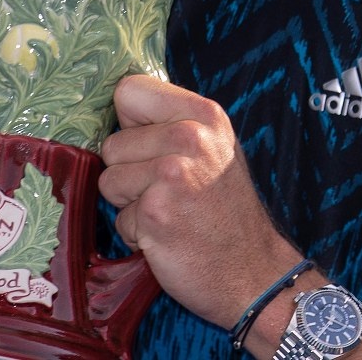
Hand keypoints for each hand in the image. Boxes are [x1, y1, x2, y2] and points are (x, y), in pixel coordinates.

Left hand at [98, 73, 302, 327]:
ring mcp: (172, 174)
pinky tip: (168, 235)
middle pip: (112, 143)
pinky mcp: (155, 213)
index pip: (129, 91)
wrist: (253, 270)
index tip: (150, 146)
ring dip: (130, 204)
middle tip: (169, 191)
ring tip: (168, 211)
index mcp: (203, 114)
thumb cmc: (225, 211)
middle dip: (130, 172)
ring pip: (109, 180)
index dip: (131, 123)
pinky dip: (137, 234)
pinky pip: (118, 219)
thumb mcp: (214, 148)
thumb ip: (173, 123)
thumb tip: (118, 110)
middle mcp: (189, 137)